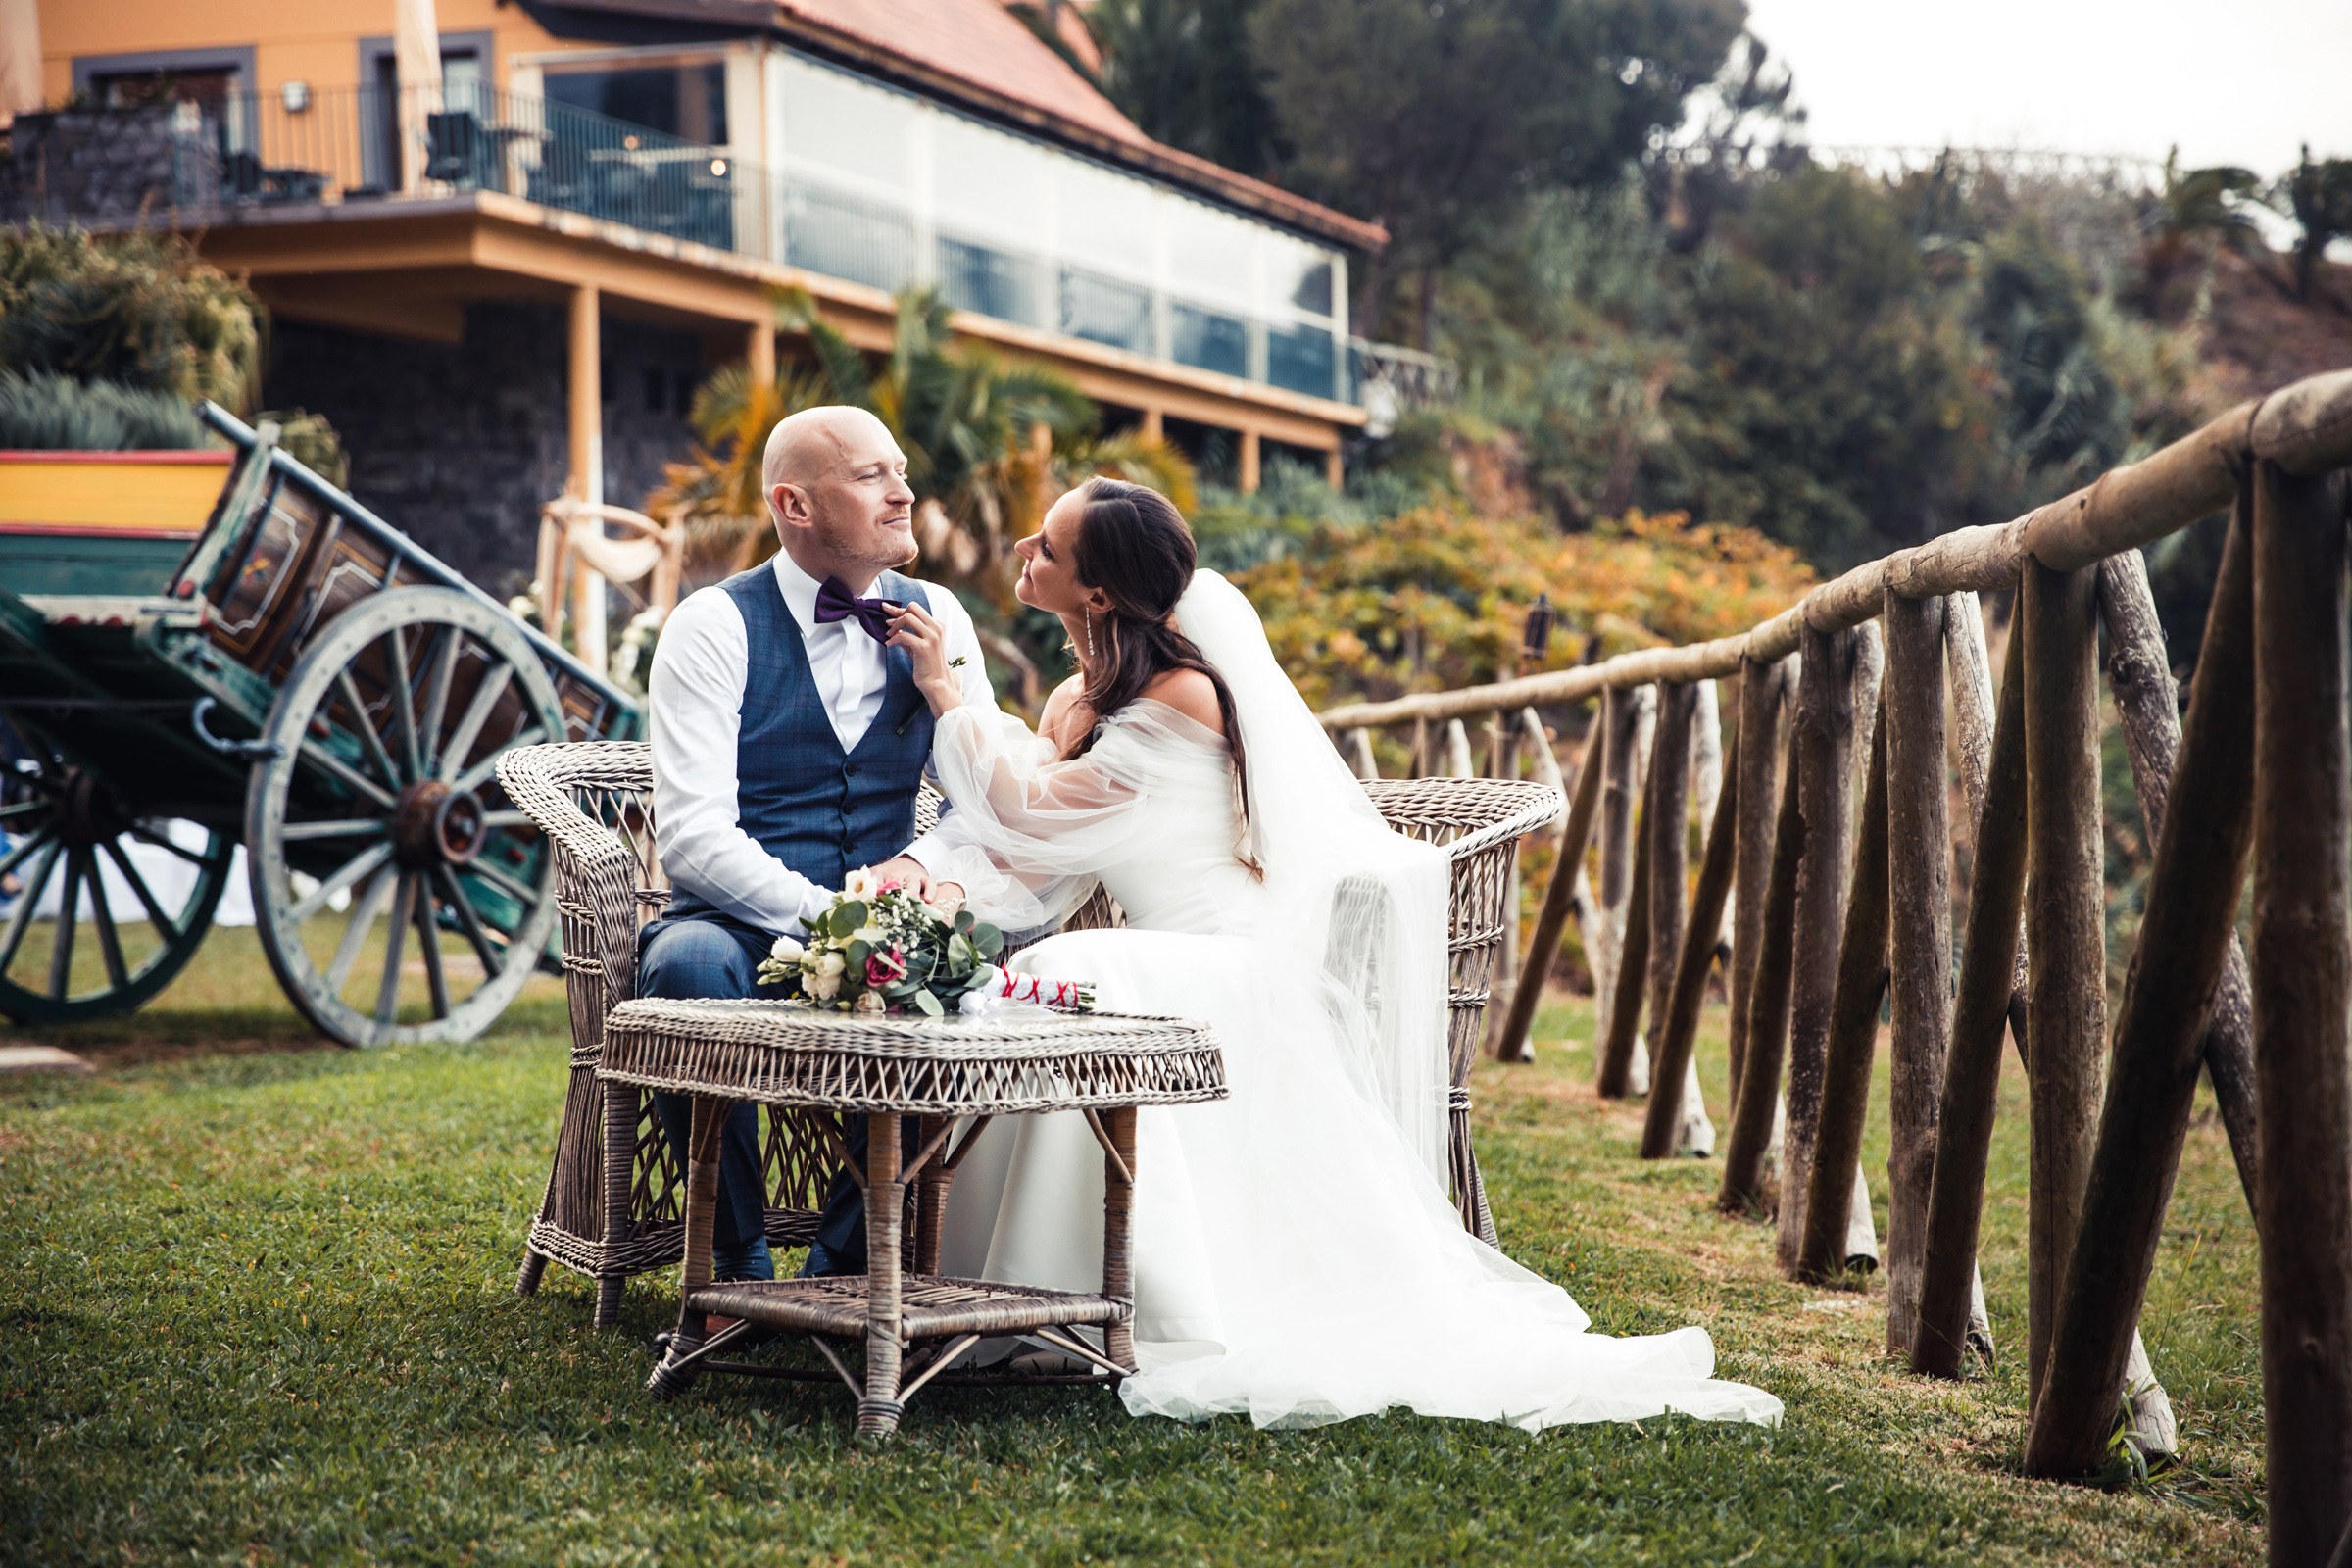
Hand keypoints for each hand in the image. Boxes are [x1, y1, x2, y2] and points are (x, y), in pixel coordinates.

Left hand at [868, 855, 948, 906]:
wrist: (906, 862)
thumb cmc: (887, 876)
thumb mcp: (873, 876)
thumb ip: (863, 885)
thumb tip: (852, 899)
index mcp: (880, 873)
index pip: (875, 882)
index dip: (874, 893)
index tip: (872, 903)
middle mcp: (897, 873)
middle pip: (895, 883)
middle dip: (894, 896)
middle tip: (893, 907)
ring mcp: (912, 876)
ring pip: (913, 883)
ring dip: (911, 893)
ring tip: (911, 903)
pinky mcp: (924, 879)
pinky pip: (930, 883)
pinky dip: (931, 891)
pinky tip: (928, 900)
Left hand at [887, 600, 963, 715]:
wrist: (936, 683)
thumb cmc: (927, 665)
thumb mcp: (919, 646)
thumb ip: (909, 634)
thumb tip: (893, 626)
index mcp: (937, 625)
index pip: (916, 609)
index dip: (899, 609)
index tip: (886, 610)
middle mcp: (936, 628)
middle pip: (913, 608)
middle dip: (897, 614)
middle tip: (888, 625)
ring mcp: (931, 637)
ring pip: (908, 617)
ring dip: (895, 625)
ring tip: (889, 635)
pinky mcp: (924, 647)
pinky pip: (903, 635)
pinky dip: (893, 639)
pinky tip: (889, 645)